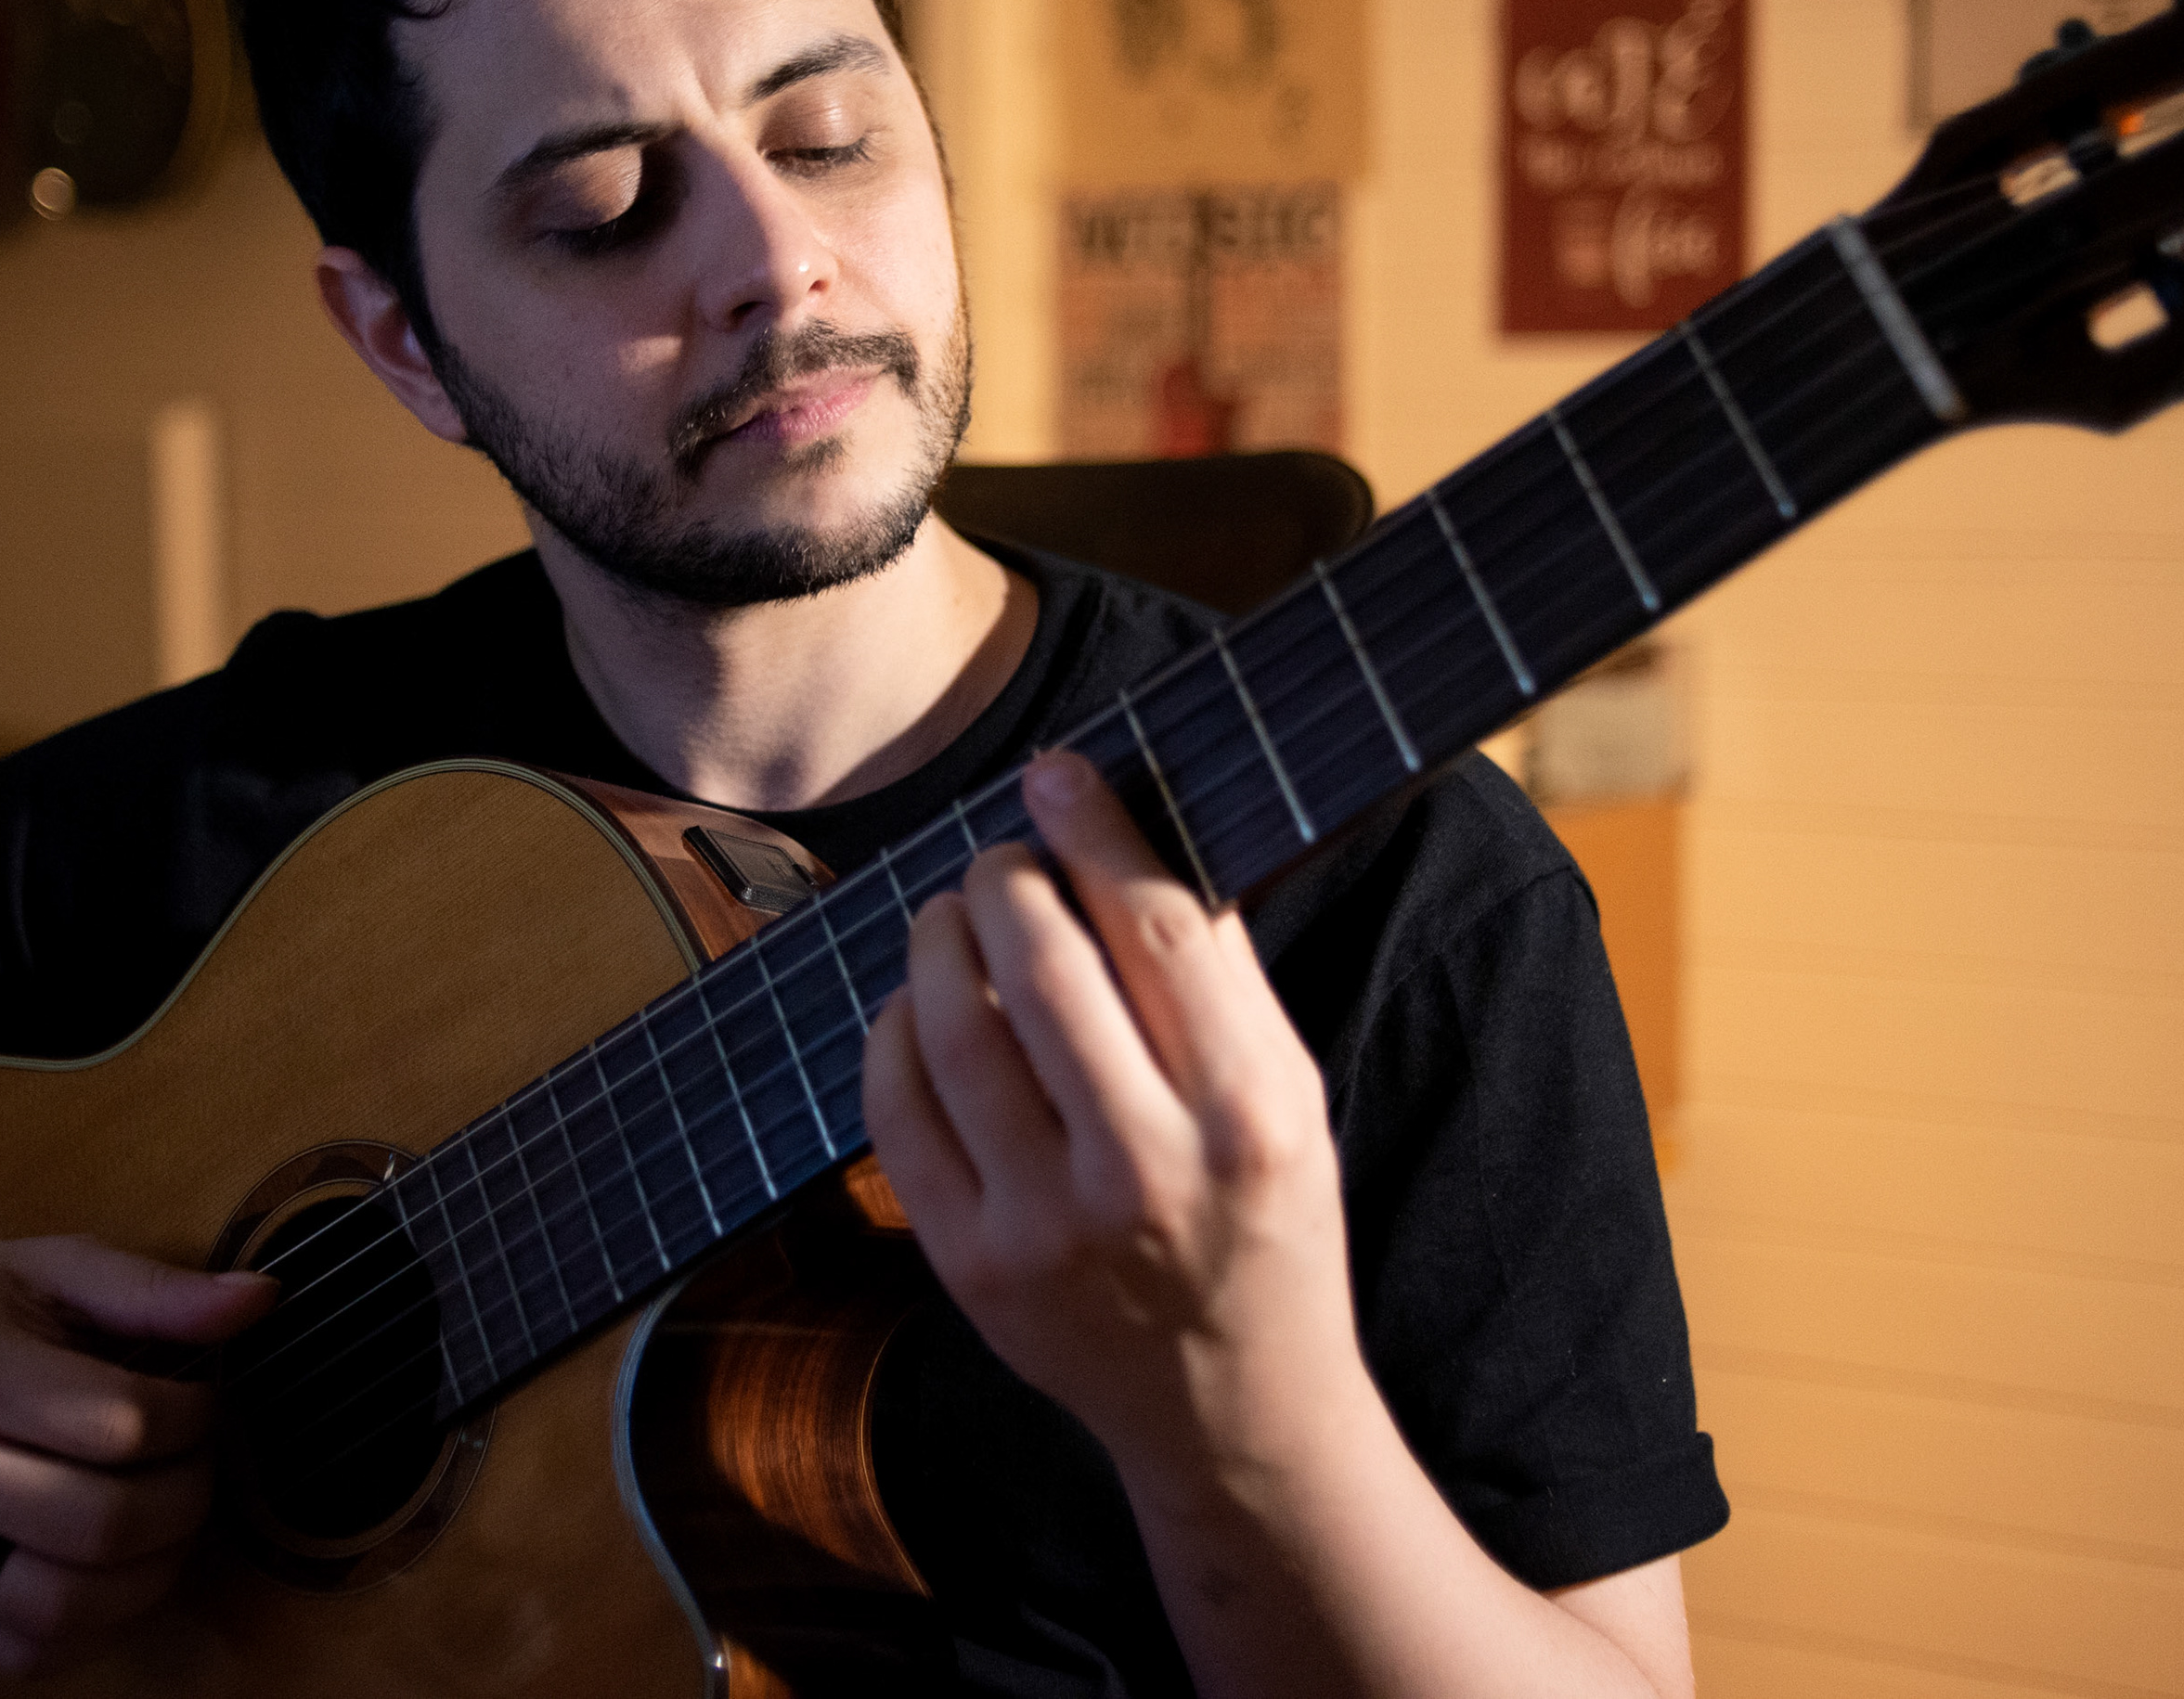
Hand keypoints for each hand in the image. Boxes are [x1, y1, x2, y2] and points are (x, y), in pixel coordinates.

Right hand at [0, 1234, 275, 1674]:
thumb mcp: (47, 1267)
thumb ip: (154, 1290)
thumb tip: (261, 1301)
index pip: (119, 1425)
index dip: (195, 1420)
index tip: (203, 1404)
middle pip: (100, 1524)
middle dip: (186, 1501)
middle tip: (198, 1470)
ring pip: (64, 1605)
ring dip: (150, 1576)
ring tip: (166, 1525)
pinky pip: (23, 1650)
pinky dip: (94, 1626)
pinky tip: (114, 1570)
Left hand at [861, 752, 1371, 1503]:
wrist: (1231, 1407)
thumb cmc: (1264, 1225)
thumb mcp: (1288, 1098)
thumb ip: (1217, 979)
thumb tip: (1127, 832)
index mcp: (1250, 1115)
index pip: (1159, 932)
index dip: (1097, 832)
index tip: (1057, 774)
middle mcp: (1149, 1171)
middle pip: (1043, 966)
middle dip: (1008, 879)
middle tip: (1005, 859)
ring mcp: (1049, 1226)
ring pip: (953, 1026)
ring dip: (939, 937)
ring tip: (955, 912)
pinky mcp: (970, 1265)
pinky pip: (896, 1108)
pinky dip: (895, 1029)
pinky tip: (919, 1003)